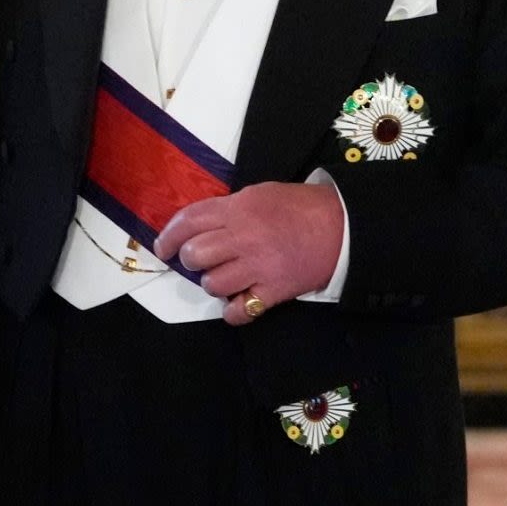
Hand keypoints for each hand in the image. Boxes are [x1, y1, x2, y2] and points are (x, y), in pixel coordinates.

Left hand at [155, 179, 344, 325]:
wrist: (343, 227)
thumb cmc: (298, 208)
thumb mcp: (258, 195)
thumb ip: (227, 209)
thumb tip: (196, 226)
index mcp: (237, 209)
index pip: (188, 222)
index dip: (168, 237)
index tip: (163, 248)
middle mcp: (243, 237)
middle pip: (195, 255)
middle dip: (192, 261)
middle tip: (203, 261)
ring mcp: (259, 265)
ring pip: (213, 284)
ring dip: (214, 284)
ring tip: (227, 278)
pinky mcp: (275, 290)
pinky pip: (239, 310)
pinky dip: (234, 311)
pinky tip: (239, 302)